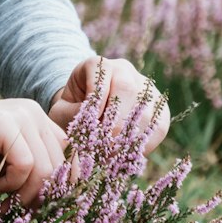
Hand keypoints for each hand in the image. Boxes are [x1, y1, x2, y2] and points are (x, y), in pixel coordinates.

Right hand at [0, 82, 67, 207]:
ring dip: (25, 194)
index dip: (65, 185)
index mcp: (36, 119)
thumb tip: (54, 204)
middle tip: (21, 214)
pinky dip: (11, 184)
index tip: (48, 210)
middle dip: (44, 197)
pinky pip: (26, 165)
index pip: (70, 155)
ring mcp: (21, 115)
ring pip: (47, 168)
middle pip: (62, 165)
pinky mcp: (4, 124)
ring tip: (3, 203)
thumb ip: (26, 170)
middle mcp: (34, 112)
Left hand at [48, 56, 169, 154]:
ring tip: (111, 156)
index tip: (90, 123)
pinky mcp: (159, 109)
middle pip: (127, 90)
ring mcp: (145, 89)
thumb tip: (91, 126)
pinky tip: (125, 157)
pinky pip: (157, 127)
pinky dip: (141, 145)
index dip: (97, 101)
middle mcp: (125, 71)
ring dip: (128, 137)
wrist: (86, 113)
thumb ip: (72, 114)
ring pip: (145, 110)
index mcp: (98, 65)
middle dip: (114, 123)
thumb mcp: (62, 110)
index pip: (101, 76)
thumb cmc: (71, 111)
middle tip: (101, 147)